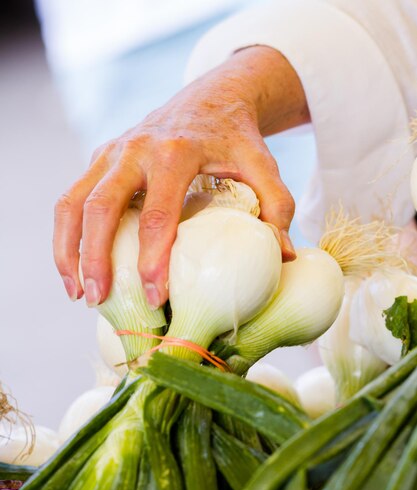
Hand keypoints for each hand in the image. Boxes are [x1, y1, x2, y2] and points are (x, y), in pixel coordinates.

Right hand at [54, 46, 309, 306]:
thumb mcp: (263, 164)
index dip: (153, 260)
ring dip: (68, 251)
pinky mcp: (99, 158)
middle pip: (101, 207)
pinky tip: (75, 269)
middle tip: (97, 301)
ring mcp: (111, 151)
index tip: (155, 298)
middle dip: (95, 258)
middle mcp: (135, 148)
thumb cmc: (236, 139)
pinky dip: (66, 236)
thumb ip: (278, 206)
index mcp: (176, 151)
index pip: (158, 213)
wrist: (210, 97)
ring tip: (76, 294)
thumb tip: (284, 255)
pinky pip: (71, 199)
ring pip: (72, 203)